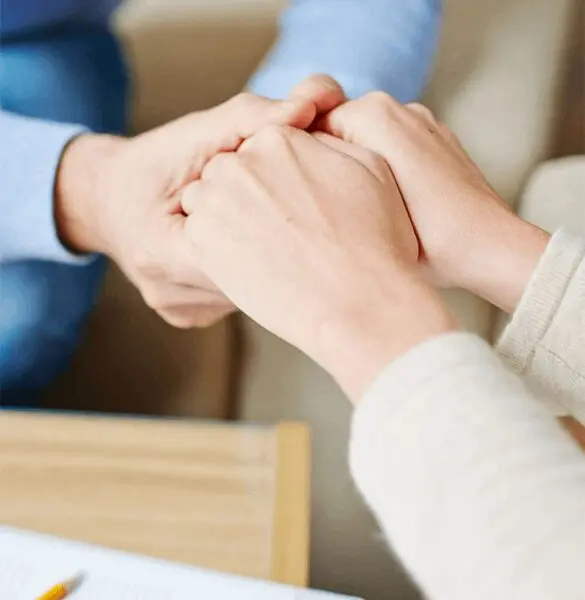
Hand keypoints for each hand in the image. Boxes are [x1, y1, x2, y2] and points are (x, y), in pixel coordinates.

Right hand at [55, 78, 344, 327]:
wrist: (108, 201)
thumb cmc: (155, 163)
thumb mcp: (198, 131)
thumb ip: (252, 118)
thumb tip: (313, 105)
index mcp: (161, 250)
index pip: (245, 248)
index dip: (281, 220)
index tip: (308, 201)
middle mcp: (169, 293)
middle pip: (253, 278)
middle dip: (279, 242)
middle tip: (303, 216)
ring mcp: (180, 311)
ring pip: (250, 293)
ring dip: (268, 259)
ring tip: (273, 230)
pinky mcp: (189, 318)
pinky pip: (238, 298)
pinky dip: (252, 272)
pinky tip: (253, 249)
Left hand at [181, 125, 455, 399]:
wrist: (358, 302)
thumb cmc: (374, 239)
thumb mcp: (369, 167)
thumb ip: (327, 143)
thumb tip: (306, 137)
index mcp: (279, 138)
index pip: (262, 147)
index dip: (278, 179)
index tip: (292, 205)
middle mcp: (240, 162)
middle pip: (231, 171)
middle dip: (248, 194)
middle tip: (280, 230)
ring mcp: (215, 201)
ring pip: (208, 201)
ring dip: (228, 218)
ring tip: (267, 248)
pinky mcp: (200, 241)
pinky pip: (199, 235)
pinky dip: (218, 248)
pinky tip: (252, 264)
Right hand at [320, 93, 550, 311]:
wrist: (491, 247)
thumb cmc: (428, 239)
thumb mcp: (361, 206)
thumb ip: (326, 176)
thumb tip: (305, 170)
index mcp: (374, 115)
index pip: (313, 125)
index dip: (305, 161)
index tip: (306, 195)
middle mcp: (400, 108)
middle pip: (340, 129)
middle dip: (332, 161)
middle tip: (328, 203)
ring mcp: (423, 122)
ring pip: (368, 139)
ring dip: (358, 165)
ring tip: (360, 204)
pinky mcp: (439, 139)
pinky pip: (396, 146)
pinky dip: (386, 166)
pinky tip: (389, 200)